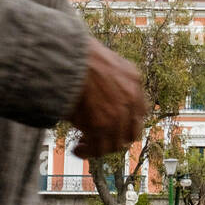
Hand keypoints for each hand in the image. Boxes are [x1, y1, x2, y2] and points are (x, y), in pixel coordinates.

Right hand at [69, 38, 146, 157]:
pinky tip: (76, 150)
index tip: (111, 127)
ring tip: (82, 147)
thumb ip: (109, 79)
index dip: (126, 123)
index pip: (139, 112)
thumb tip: (99, 95)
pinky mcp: (101, 123)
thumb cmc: (74, 53)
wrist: (64, 51)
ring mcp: (118, 112)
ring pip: (115, 144)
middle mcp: (131, 98)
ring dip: (99, 149)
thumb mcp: (102, 61)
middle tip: (98, 140)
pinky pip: (98, 147)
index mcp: (134, 80)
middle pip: (132, 132)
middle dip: (116, 140)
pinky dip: (87, 152)